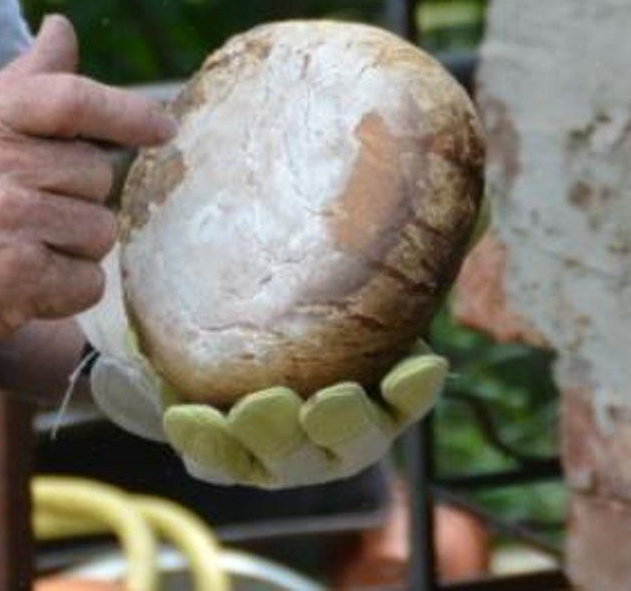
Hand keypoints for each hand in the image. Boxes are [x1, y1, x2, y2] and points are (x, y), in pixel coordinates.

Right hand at [0, 16, 175, 365]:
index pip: (70, 99)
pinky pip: (87, 281)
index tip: (163, 127)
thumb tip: (62, 27)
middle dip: (75, 198)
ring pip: (98, 230)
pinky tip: (22, 287)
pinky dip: (65, 291)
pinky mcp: (15, 281)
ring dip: (72, 248)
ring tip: (19, 251)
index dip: (126, 111)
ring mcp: (4, 224)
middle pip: (95, 174)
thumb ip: (19, 81)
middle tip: (27, 215)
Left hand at [78, 249, 447, 488]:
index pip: (410, 395)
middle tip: (325, 401)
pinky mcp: (227, 454)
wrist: (230, 319)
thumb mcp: (356, 257)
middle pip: (349, 441)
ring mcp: (283, 450)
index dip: (417, 386)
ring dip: (270, 439)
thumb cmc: (312, 287)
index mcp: (381, 388)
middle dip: (340, 425)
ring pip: (281, 460)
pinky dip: (202, 442)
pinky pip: (215, 459)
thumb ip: (402, 228)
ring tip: (252, 408)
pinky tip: (182, 415)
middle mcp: (337, 429)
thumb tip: (448, 169)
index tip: (424, 362)